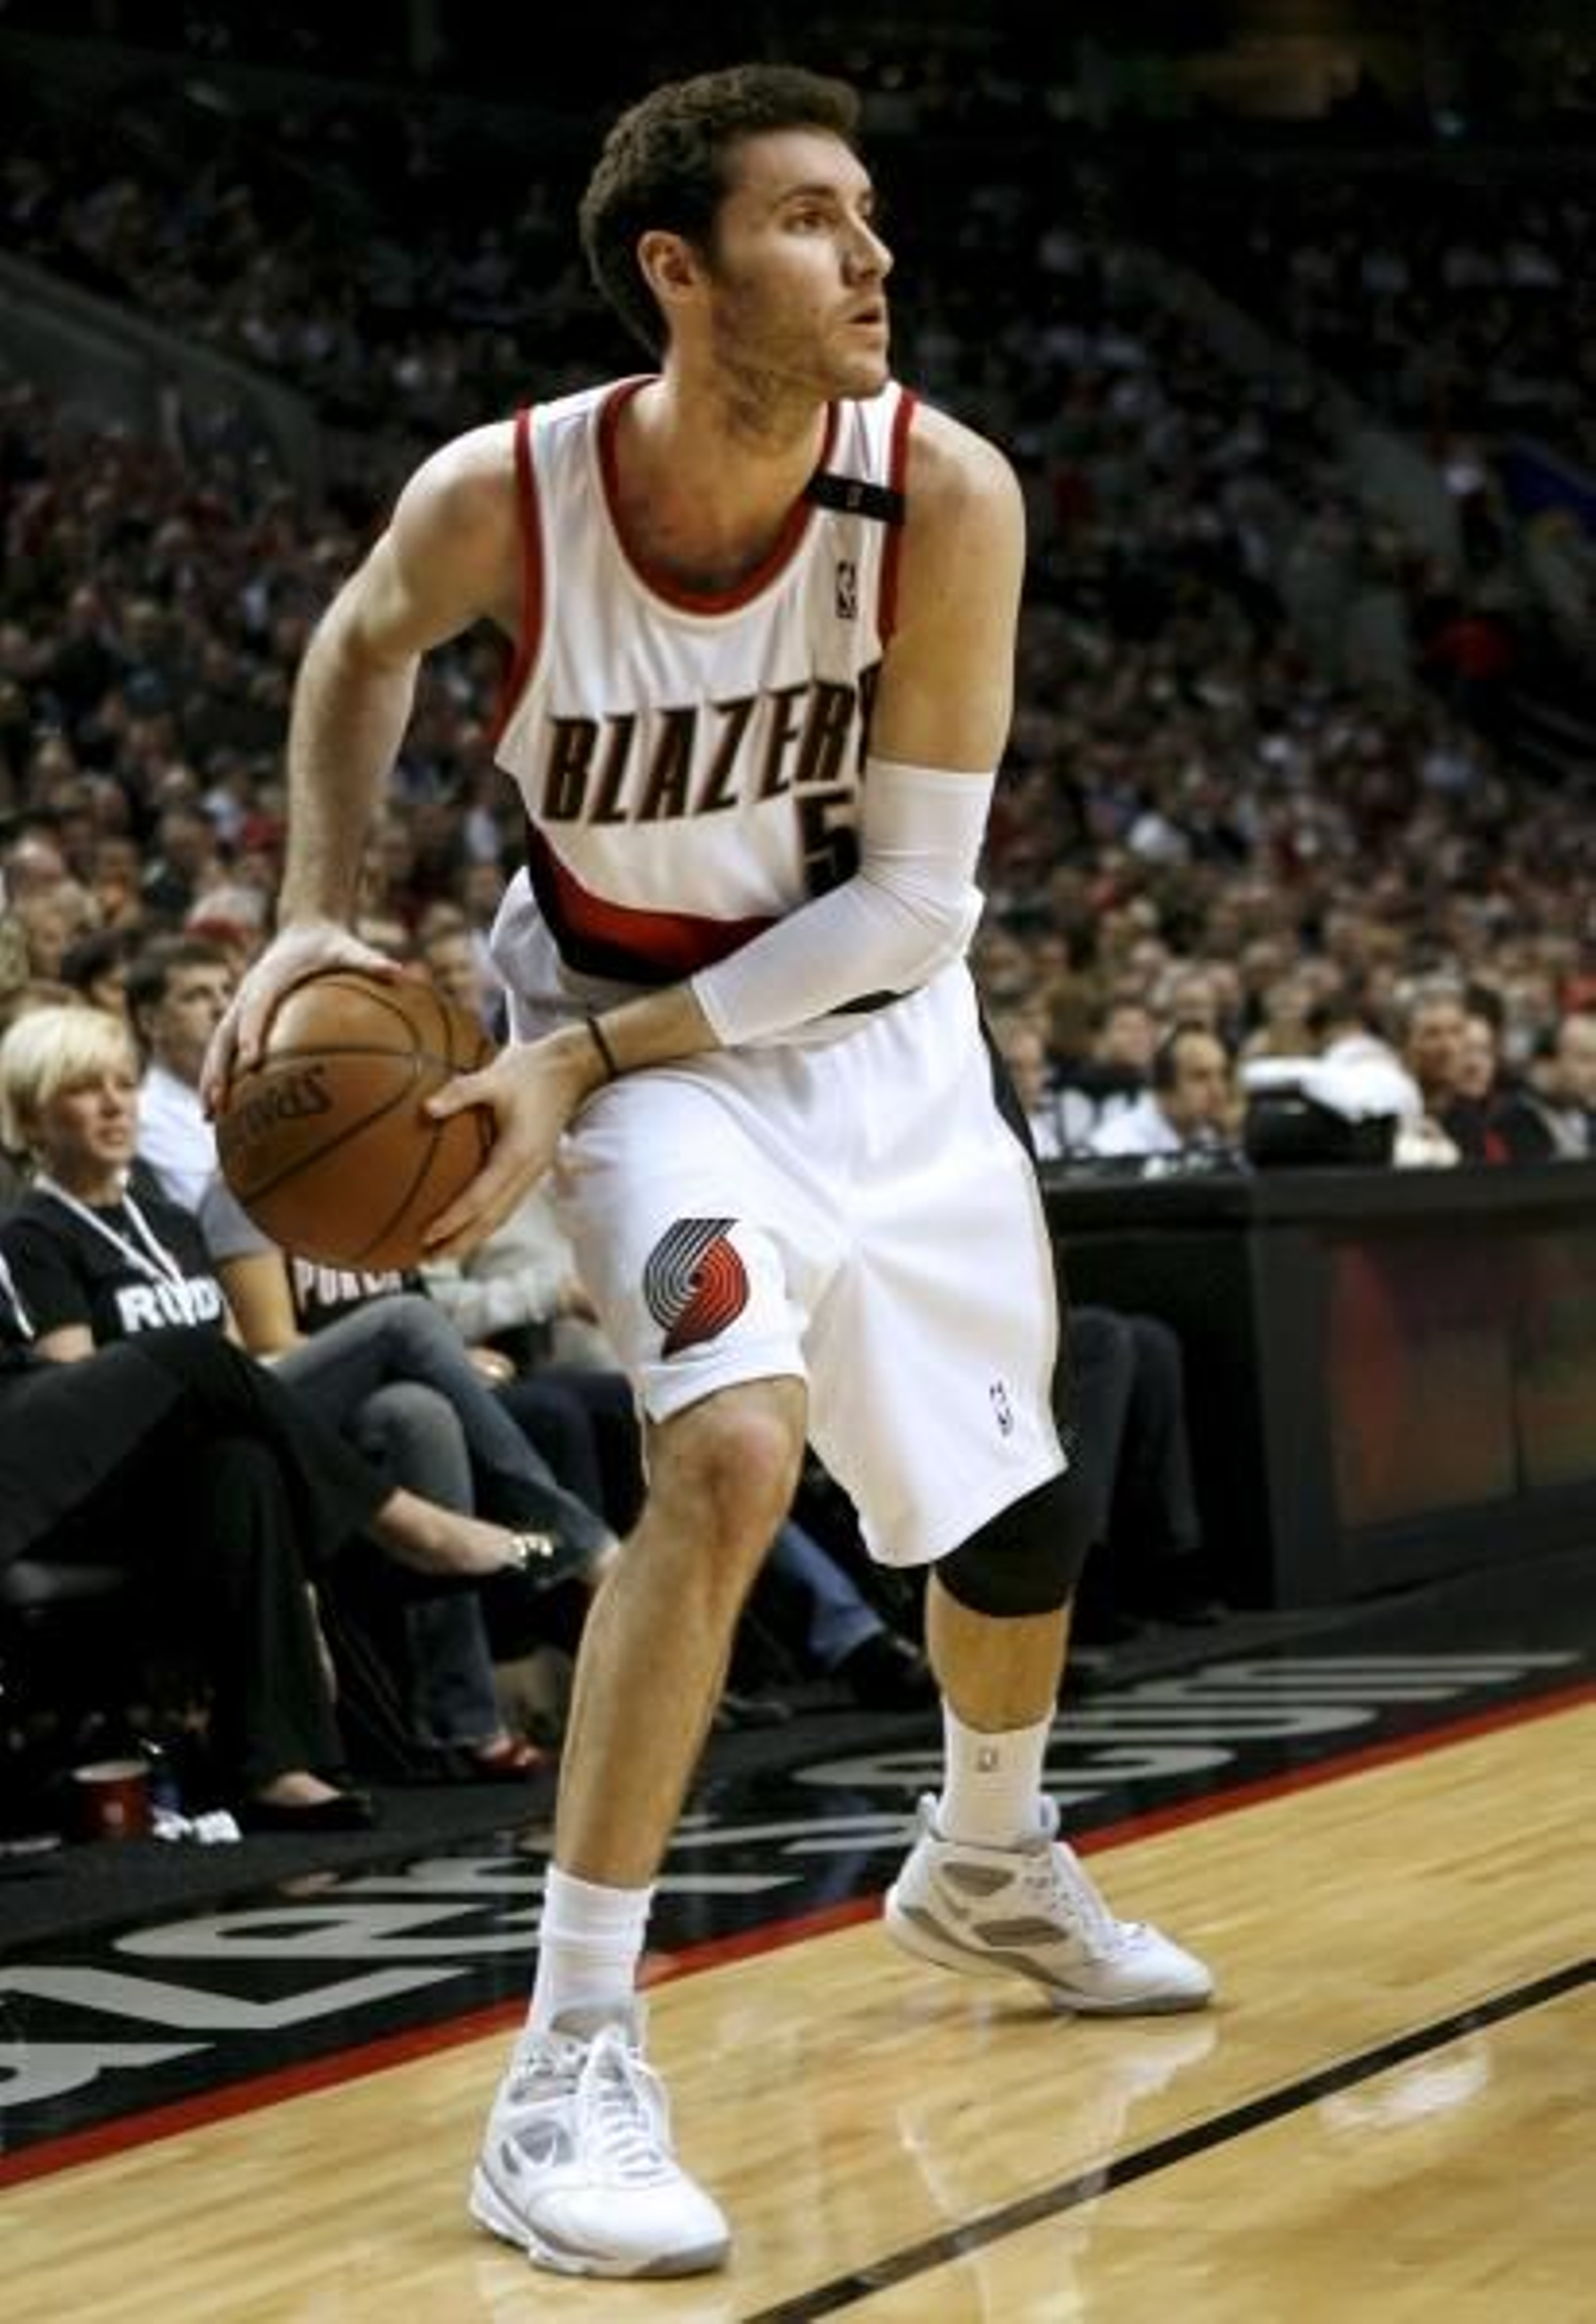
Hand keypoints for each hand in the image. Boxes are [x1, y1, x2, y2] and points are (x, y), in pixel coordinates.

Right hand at [201, 919, 402, 1111]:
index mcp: (270, 978)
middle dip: (219, 1069)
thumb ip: (370, 961)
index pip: (256, 1009)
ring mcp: (241, 1006)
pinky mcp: (243, 1017)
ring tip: (209, 1116)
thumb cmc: (329, 942)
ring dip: (210, 1080)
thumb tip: (398, 971)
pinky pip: (227, 1049)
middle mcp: (248, 994)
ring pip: (218, 1047)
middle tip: (219, 1102)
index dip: (252, 1034)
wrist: (303, 927)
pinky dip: (221, 1076)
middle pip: (225, 1035)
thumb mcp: (350, 948)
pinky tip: (225, 1108)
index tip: (252, 1062)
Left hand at [420, 1026, 600, 1257]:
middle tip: (427, 1260)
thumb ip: (460, 1092)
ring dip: (473, 1238)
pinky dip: (485, 1221)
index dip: (454, 1219)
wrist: (573, 1069)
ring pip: (501, 1217)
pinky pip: (507, 1204)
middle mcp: (528, 1171)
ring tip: (443, 1254)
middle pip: (492, 1220)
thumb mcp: (495, 1075)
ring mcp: (533, 1173)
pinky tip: (468, 1225)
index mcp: (518, 1154)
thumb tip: (426, 1108)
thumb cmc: (532, 1070)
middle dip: (461, 1243)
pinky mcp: (532, 1169)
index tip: (427, 1233)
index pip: (482, 1198)